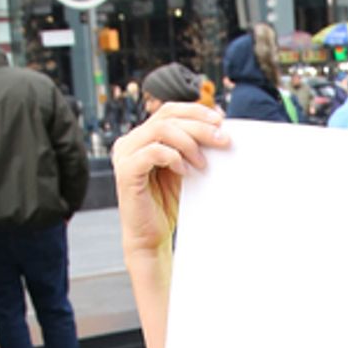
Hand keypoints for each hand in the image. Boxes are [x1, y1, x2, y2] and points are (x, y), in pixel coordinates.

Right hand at [112, 102, 228, 267]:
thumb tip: (218, 129)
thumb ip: (192, 147)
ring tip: (203, 163)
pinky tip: (185, 171)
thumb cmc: (166, 204)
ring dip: (189, 142)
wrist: (151, 237)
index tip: (220, 119)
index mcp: (143, 136)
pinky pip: (152, 152)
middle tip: (222, 139)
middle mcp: (130, 141)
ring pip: (161, 130)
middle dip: (199, 125)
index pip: (169, 110)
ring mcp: (125, 155)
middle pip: (167, 117)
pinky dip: (173, 157)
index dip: (195, 110)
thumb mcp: (185, 169)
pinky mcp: (126, 172)